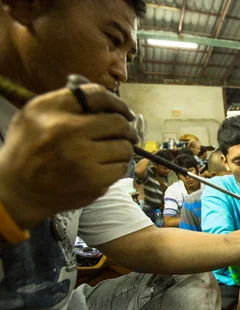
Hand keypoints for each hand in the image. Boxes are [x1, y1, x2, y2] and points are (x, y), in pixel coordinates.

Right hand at [0, 84, 136, 228]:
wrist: (17, 190)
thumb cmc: (28, 148)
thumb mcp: (35, 115)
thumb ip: (67, 103)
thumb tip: (105, 101)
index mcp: (52, 109)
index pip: (98, 95)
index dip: (117, 103)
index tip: (124, 111)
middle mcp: (67, 130)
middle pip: (118, 123)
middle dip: (126, 129)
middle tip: (126, 134)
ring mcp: (81, 159)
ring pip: (124, 148)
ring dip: (122, 149)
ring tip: (111, 152)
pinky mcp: (92, 182)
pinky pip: (120, 169)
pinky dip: (116, 168)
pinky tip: (103, 168)